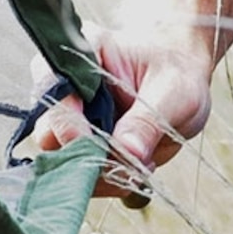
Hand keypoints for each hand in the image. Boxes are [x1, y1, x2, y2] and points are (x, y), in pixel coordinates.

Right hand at [18, 26, 211, 202]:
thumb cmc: (177, 73)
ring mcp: (67, 120)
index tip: (98, 146)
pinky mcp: (75, 146)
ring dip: (100, 173)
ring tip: (140, 161)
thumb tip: (127, 153)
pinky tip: (135, 166)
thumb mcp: (175, 92)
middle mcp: (64, 86)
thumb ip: (148, 121)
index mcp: (84, 53)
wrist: (183, 83)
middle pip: (50, 134)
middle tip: (130, 161)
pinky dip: (106, 180)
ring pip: (61, 162)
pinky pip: (78, 176)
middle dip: (89, 157)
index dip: (68, 123)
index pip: (54, 89)